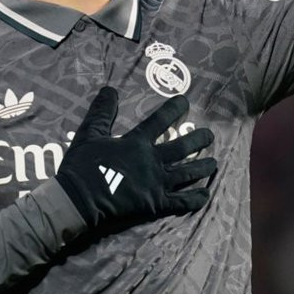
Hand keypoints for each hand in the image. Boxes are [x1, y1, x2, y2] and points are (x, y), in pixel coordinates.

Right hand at [56, 87, 215, 230]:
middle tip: (209, 136)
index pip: (160, 120)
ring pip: (188, 173)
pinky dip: (196, 198)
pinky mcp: (156, 204)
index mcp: (137, 142)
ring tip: (214, 162)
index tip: (185, 101)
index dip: (174, 109)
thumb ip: (101, 111)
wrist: (78, 199)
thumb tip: (109, 89)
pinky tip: (205, 194)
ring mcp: (157, 183)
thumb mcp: (89, 134)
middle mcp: (152, 160)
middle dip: (199, 140)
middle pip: (183, 147)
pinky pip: (182, 202)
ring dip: (204, 167)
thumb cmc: (82, 166)